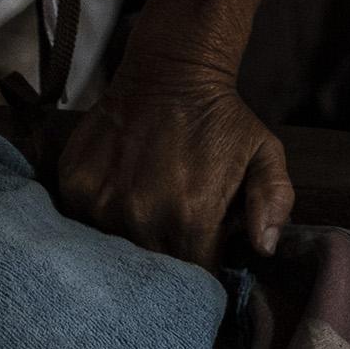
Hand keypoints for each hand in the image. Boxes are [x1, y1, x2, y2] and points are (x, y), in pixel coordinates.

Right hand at [55, 53, 291, 273]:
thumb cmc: (221, 118)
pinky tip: (118, 198)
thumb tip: (264, 249)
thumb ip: (274, 202)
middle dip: (165, 263)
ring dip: (129, 242)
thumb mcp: (265, 153)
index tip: (202, 254)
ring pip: (114, 252)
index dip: (201, 270)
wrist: (170, 71)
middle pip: (152, 272)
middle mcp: (144, 217)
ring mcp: (104, 204)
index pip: (194, 277)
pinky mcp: (76, 188)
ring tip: (145, 215)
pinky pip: (82, 226)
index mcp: (193, 218)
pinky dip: (99, 220)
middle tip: (173, 234)